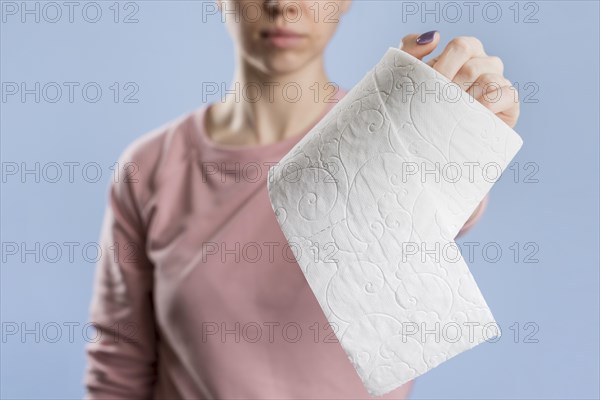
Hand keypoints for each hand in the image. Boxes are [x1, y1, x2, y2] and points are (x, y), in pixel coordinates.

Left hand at [400, 31, 519, 127]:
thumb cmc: (419, 104)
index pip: (461, 46)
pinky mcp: (510, 104)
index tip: (432, 86)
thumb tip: (434, 36)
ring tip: (454, 115)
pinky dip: (489, 105)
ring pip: (489, 81)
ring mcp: (499, 82)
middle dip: (451, 91)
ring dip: (467, 102)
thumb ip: (410, 49)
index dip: (444, 67)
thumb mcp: (408, 75)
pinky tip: (474, 116)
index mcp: (465, 52)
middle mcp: (485, 64)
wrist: (430, 140)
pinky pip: (507, 94)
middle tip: (439, 106)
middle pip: (472, 68)